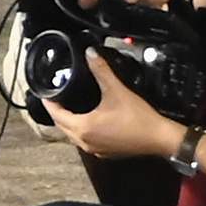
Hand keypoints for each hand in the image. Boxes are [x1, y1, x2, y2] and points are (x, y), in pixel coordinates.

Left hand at [45, 54, 182, 162]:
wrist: (159, 138)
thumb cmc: (137, 117)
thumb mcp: (116, 90)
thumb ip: (101, 70)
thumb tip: (90, 53)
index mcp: (83, 128)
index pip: (56, 115)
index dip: (49, 103)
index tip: (45, 93)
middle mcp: (85, 142)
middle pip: (62, 126)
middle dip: (57, 112)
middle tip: (55, 97)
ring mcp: (95, 150)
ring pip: (72, 135)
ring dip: (68, 123)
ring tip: (68, 107)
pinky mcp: (105, 152)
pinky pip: (85, 141)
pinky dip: (81, 131)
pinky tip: (87, 121)